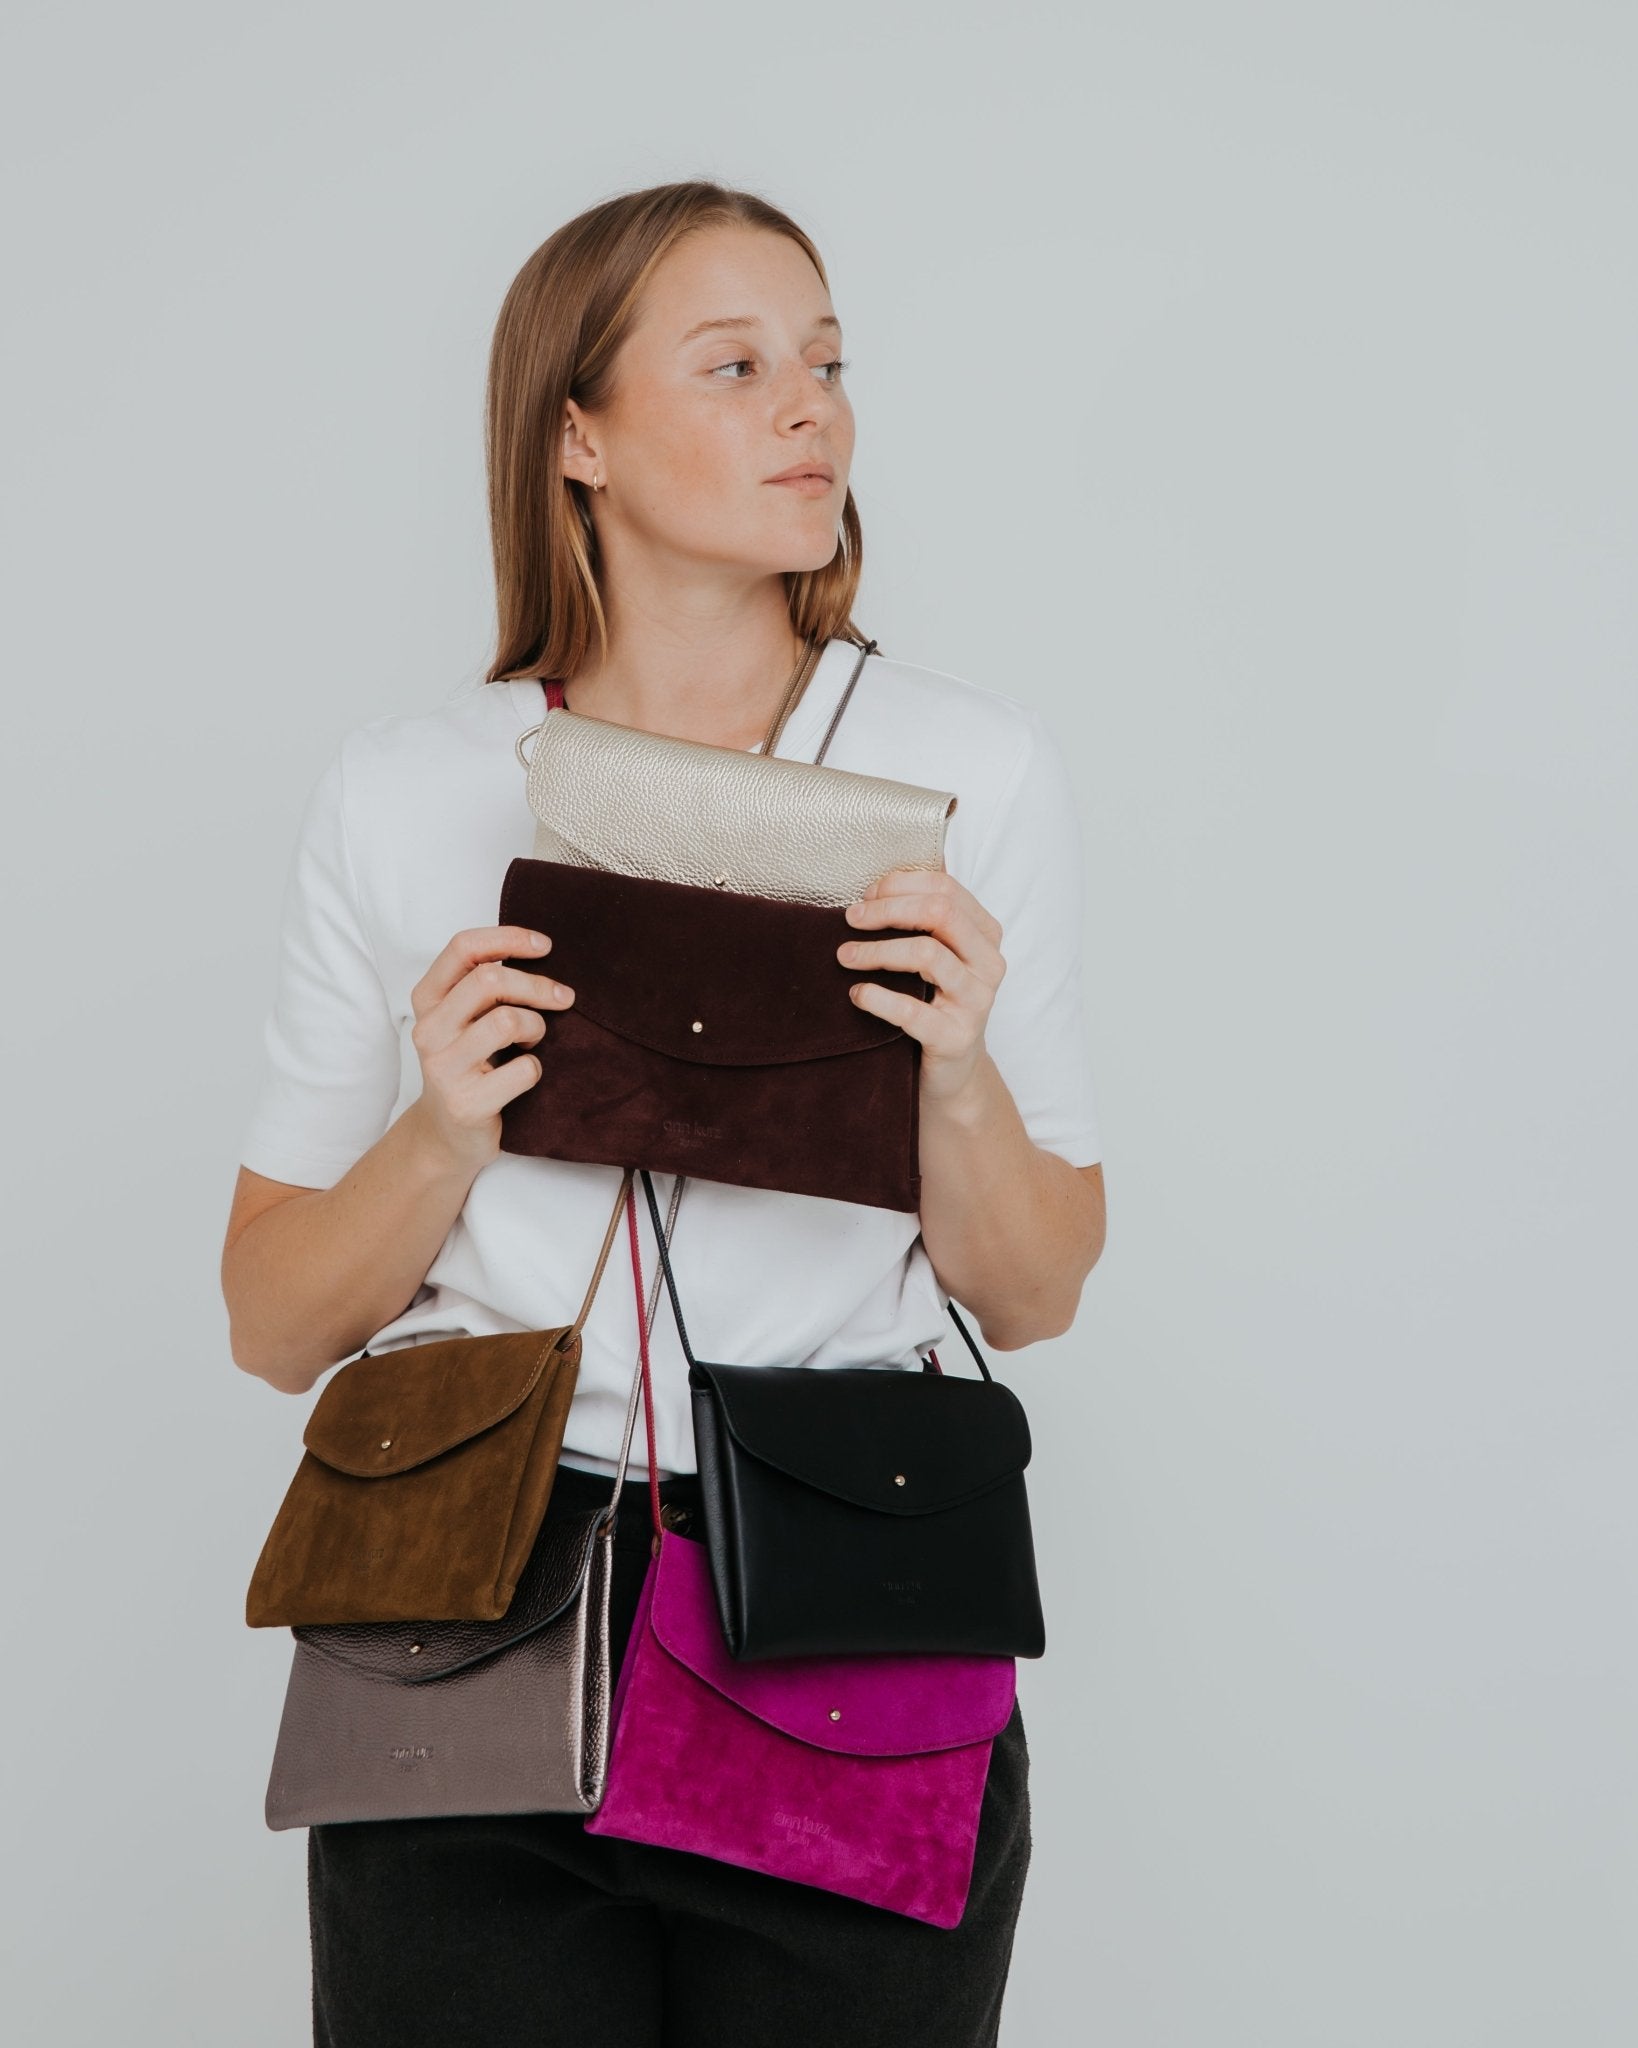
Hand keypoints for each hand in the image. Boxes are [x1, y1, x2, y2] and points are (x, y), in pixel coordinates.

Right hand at [405, 925, 574, 1172]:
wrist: (446, 1134)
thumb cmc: (468, 1063)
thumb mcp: (464, 1017)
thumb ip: (485, 985)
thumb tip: (539, 949)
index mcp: (427, 999)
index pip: (463, 948)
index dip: (509, 938)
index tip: (545, 946)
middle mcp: (428, 1030)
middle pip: (490, 980)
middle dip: (537, 985)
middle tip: (563, 997)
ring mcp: (443, 1068)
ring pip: (508, 1021)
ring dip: (536, 1027)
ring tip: (533, 1040)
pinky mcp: (466, 1103)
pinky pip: (524, 1070)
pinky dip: (536, 1068)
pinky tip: (525, 1074)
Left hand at [837, 869, 1005, 1103]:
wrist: (955, 1072)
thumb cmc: (937, 1004)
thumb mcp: (939, 957)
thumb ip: (921, 922)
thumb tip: (873, 892)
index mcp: (985, 936)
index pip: (946, 889)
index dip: (901, 885)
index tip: (867, 896)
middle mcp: (988, 964)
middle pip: (939, 912)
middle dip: (887, 910)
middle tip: (850, 919)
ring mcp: (976, 1002)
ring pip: (926, 954)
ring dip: (877, 951)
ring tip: (846, 956)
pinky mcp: (956, 1038)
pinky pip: (911, 1011)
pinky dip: (877, 998)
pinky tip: (857, 994)